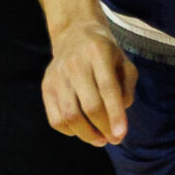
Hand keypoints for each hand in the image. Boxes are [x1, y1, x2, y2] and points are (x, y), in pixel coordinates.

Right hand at [43, 17, 135, 145]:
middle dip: (104, 128)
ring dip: (87, 135)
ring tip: (100, 140)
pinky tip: (82, 130)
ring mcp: (57, 75)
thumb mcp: (124, 62)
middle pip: (89, 106)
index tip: (121, 135)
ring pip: (70, 115)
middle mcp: (75, 63)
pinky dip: (70, 131)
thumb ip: (127, 88)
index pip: (107, 89)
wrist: (74, 34)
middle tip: (115, 139)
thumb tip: (118, 118)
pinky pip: (56, 119)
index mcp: (98, 52)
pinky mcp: (46, 86)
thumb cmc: (105, 54)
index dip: (115, 115)